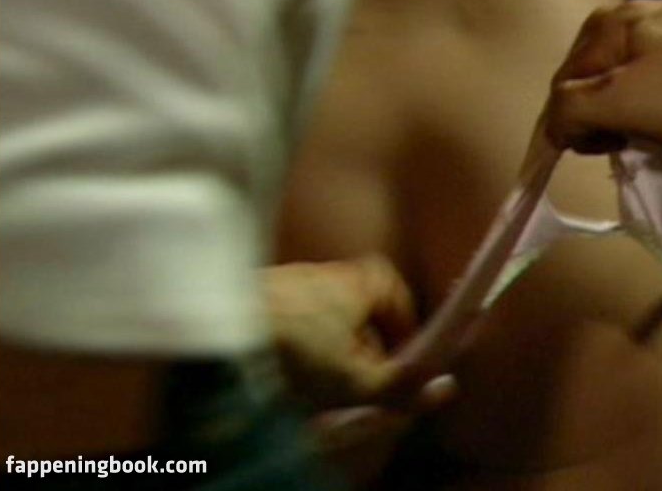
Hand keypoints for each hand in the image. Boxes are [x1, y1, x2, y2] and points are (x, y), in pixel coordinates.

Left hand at [265, 256, 456, 410]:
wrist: (218, 326)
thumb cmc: (297, 347)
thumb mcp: (356, 380)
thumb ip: (401, 386)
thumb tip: (443, 390)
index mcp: (365, 278)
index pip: (401, 301)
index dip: (404, 338)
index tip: (398, 368)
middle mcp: (332, 270)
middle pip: (363, 314)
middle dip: (365, 351)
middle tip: (358, 385)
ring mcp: (293, 279)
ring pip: (326, 321)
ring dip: (328, 353)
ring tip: (317, 386)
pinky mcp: (261, 293)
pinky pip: (293, 322)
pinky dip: (295, 347)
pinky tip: (284, 374)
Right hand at [545, 0, 661, 152]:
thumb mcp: (620, 98)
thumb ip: (571, 111)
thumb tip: (557, 129)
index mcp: (609, 26)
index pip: (562, 86)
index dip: (564, 130)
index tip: (577, 166)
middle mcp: (638, 31)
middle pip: (596, 94)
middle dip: (602, 131)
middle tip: (623, 155)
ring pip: (635, 105)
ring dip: (637, 135)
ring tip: (656, 151)